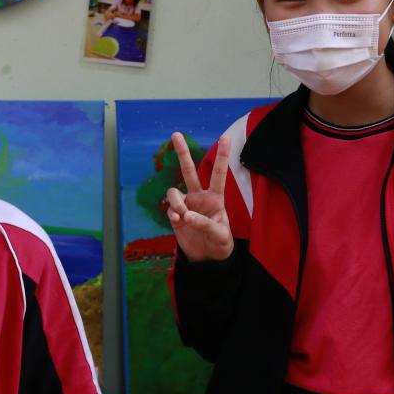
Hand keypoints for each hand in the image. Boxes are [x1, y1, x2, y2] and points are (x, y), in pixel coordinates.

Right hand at [167, 133, 233, 261]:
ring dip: (176, 202)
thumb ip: (205, 224)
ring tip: (182, 216)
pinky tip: (179, 223)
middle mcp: (199, 197)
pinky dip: (173, 214)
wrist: (207, 259)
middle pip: (189, 171)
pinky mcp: (175, 215)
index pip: (218, 174)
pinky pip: (169, 208)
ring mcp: (186, 205)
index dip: (221, 156)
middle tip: (176, 134)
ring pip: (174, 191)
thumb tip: (186, 215)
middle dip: (183, 153)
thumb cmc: (220, 244)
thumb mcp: (220, 235)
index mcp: (215, 198)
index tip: (225, 137)